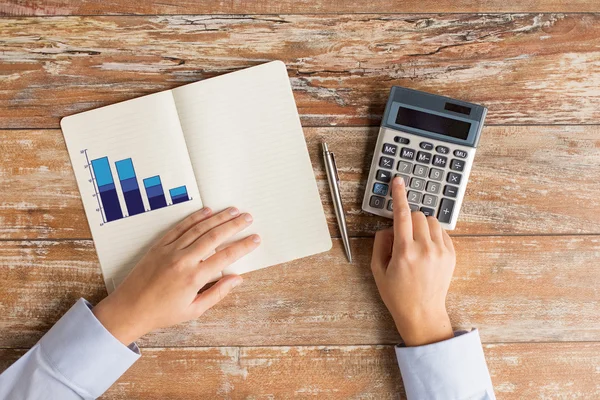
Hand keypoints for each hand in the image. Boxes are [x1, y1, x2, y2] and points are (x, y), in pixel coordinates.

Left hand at [92, 207, 259, 344]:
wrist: (129, 309)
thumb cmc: (162, 313)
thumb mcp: (194, 310)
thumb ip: (217, 293)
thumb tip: (237, 279)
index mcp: (194, 278)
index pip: (225, 256)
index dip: (243, 246)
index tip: (255, 238)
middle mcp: (183, 260)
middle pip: (214, 236)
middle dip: (234, 225)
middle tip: (248, 218)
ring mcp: (170, 250)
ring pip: (199, 228)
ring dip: (218, 218)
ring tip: (233, 211)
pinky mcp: (159, 246)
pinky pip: (180, 227)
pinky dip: (194, 218)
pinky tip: (207, 211)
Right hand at [371, 177, 455, 346]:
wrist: (422, 313)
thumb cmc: (397, 294)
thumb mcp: (378, 270)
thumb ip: (380, 243)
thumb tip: (388, 227)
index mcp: (404, 252)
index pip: (402, 214)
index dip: (399, 195)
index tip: (398, 181)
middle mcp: (425, 249)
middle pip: (419, 215)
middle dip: (409, 218)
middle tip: (403, 235)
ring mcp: (441, 252)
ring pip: (432, 221)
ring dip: (422, 225)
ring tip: (415, 243)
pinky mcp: (451, 255)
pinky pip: (442, 232)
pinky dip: (432, 234)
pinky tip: (426, 250)